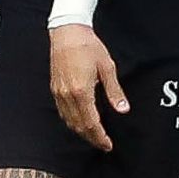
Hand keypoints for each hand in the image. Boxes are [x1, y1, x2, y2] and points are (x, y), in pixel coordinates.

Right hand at [49, 24, 127, 150]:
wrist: (67, 32)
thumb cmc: (88, 46)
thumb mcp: (107, 67)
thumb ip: (114, 91)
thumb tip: (123, 109)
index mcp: (82, 91)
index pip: (91, 123)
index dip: (100, 137)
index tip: (108, 145)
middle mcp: (68, 95)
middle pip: (79, 126)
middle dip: (92, 138)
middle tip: (103, 144)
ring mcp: (59, 93)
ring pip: (69, 121)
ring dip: (81, 132)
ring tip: (94, 136)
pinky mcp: (55, 89)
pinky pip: (63, 112)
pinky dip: (72, 121)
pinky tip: (80, 121)